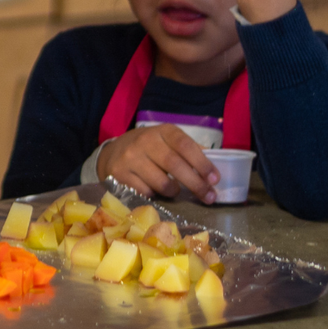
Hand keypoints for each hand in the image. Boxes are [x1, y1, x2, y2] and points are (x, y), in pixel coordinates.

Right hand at [97, 124, 220, 202]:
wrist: (112, 153)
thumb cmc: (149, 148)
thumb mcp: (167, 141)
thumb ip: (188, 150)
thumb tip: (213, 166)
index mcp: (162, 131)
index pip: (185, 145)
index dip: (202, 163)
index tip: (215, 179)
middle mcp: (145, 141)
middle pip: (175, 165)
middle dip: (195, 184)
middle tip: (209, 197)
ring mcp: (131, 159)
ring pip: (161, 183)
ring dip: (174, 191)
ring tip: (176, 191)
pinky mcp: (119, 175)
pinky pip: (146, 193)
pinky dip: (155, 195)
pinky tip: (154, 190)